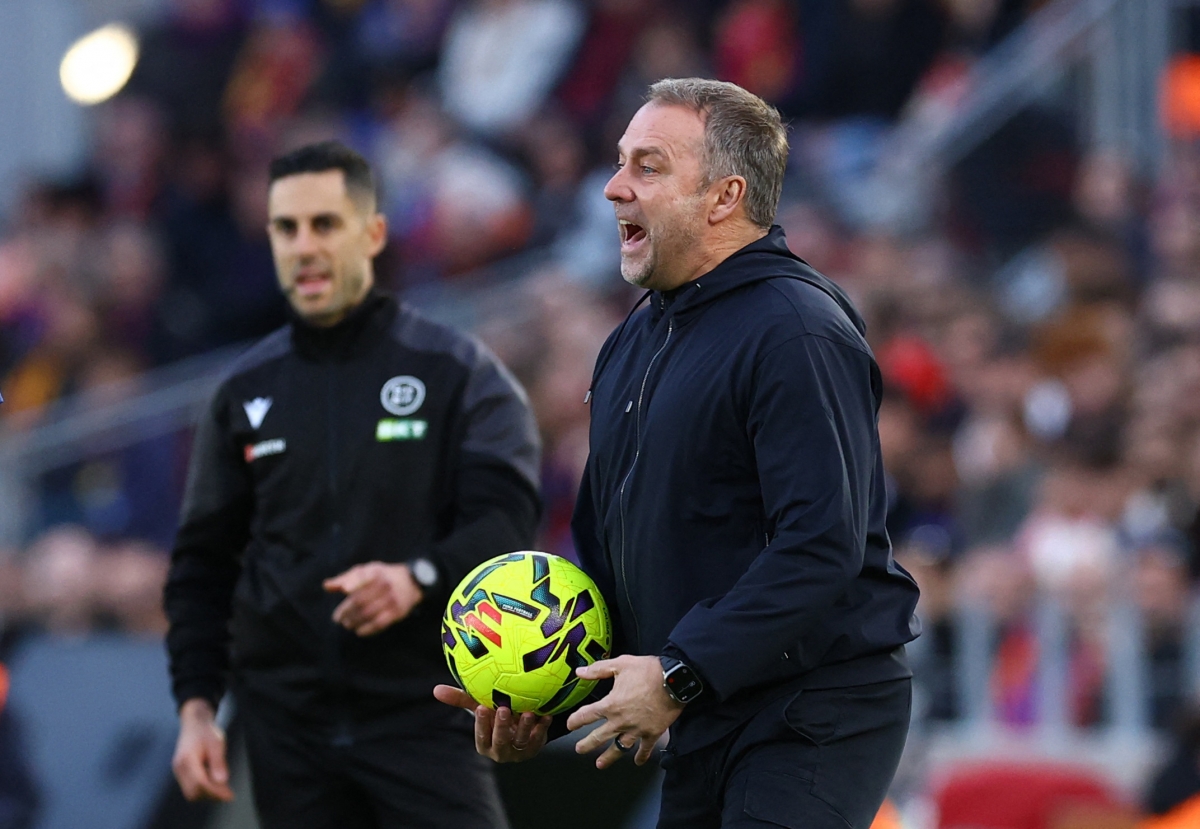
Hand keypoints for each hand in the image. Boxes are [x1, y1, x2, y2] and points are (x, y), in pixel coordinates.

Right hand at [172, 699, 232, 801]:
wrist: (194, 722)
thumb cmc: (206, 731)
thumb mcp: (217, 743)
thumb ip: (218, 762)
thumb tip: (222, 781)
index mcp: (187, 760)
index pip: (200, 784)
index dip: (215, 792)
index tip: (229, 795)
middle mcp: (180, 768)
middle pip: (194, 792)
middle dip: (211, 795)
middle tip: (228, 793)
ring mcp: (178, 770)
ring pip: (191, 792)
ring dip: (207, 793)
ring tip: (223, 787)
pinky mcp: (181, 772)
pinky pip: (191, 786)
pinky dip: (203, 788)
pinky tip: (215, 781)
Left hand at [324, 562, 422, 635]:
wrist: (411, 582)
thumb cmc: (381, 576)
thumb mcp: (366, 571)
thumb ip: (346, 578)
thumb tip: (326, 586)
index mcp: (376, 572)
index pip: (363, 577)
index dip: (353, 582)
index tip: (345, 590)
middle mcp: (385, 585)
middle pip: (361, 600)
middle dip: (347, 611)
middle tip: (338, 619)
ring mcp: (392, 599)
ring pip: (368, 613)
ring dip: (354, 621)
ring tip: (347, 624)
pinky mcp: (397, 612)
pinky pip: (379, 623)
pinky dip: (367, 629)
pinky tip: (359, 631)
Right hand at [433, 685, 550, 762]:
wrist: (519, 725)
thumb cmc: (494, 714)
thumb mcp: (478, 707)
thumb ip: (460, 700)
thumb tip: (436, 690)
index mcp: (484, 743)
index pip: (481, 736)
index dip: (481, 724)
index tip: (482, 708)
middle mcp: (500, 751)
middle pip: (500, 742)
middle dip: (502, 727)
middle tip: (504, 709)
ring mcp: (518, 751)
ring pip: (521, 742)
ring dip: (525, 728)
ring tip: (528, 713)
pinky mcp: (534, 748)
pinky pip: (539, 740)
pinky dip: (543, 728)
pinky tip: (545, 715)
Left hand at [567, 655, 682, 768]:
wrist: (674, 681)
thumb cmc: (647, 671)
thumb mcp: (620, 664)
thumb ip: (598, 670)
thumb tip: (580, 672)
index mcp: (611, 705)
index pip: (587, 715)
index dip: (575, 721)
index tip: (570, 725)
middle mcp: (620, 721)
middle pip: (599, 737)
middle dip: (587, 745)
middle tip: (579, 750)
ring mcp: (636, 730)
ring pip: (619, 748)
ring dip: (609, 757)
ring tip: (600, 764)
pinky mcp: (652, 733)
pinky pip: (645, 749)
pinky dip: (641, 756)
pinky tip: (637, 761)